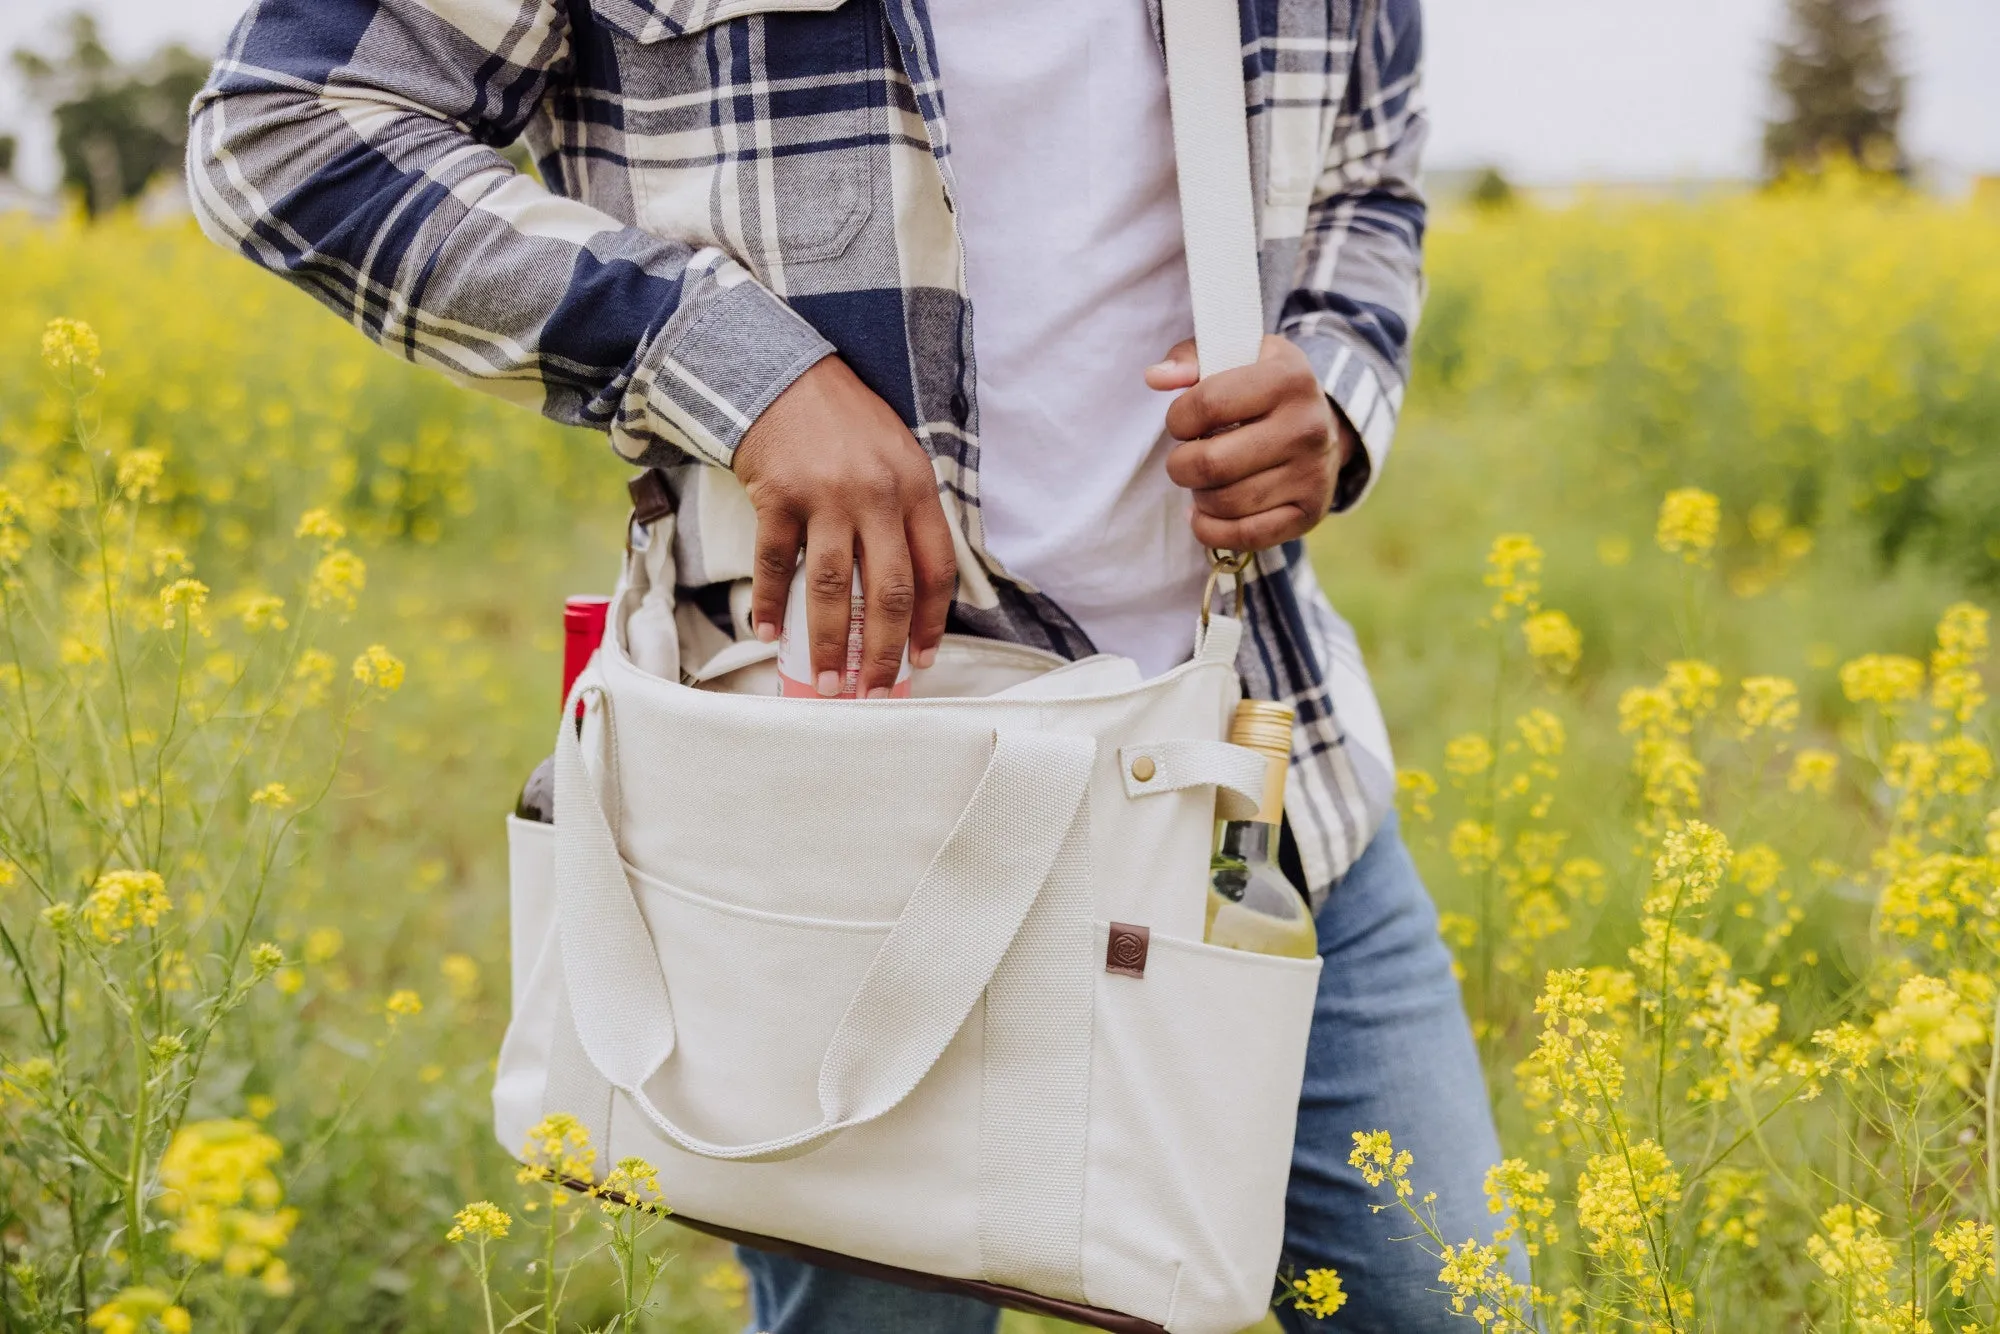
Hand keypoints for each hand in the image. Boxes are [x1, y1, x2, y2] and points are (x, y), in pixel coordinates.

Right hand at [735, 355, 955, 695]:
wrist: (781, 372)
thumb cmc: (843, 422)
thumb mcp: (895, 455)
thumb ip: (906, 514)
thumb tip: (907, 591)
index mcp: (916, 486)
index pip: (936, 569)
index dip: (931, 623)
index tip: (922, 660)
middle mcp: (877, 493)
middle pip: (889, 589)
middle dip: (884, 651)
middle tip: (874, 691)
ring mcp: (826, 495)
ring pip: (834, 586)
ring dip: (831, 642)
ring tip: (828, 682)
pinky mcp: (779, 495)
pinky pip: (777, 563)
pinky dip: (773, 604)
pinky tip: (771, 634)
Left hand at [1146, 335, 1354, 550]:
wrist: (1323, 424)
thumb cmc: (1264, 387)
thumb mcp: (1235, 355)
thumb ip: (1190, 358)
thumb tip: (1156, 377)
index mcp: (1288, 379)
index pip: (1207, 405)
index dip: (1177, 419)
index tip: (1182, 423)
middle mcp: (1307, 427)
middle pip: (1212, 463)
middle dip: (1180, 465)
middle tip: (1185, 459)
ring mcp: (1312, 474)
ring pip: (1225, 503)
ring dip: (1198, 496)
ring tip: (1204, 481)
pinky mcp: (1309, 513)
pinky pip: (1246, 536)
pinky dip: (1212, 530)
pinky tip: (1205, 513)